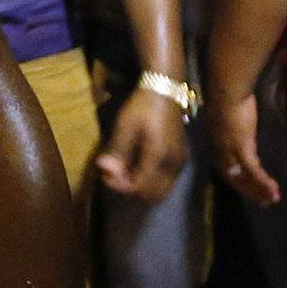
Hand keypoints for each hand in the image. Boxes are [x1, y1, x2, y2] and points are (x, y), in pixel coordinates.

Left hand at [96, 85, 188, 202]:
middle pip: (153, 195)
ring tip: (123, 171)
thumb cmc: (143, 107)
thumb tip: (107, 172)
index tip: (106, 175)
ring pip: (161, 191)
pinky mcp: (180, 160)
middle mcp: (174, 164)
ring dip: (141, 188)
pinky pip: (166, 182)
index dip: (121, 187)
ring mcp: (180, 163)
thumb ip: (118, 152)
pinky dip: (150, 182)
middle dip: (131, 190)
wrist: (165, 92)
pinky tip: (136, 168)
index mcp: (159, 155)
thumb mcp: (125, 126)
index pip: (141, 186)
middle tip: (114, 175)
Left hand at [206, 91, 279, 204]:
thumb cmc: (230, 94)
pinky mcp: (241, 146)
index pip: (226, 167)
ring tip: (273, 199)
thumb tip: (243, 125)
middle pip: (232, 177)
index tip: (250, 188)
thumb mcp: (230, 112)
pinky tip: (273, 190)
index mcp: (216, 141)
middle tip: (263, 201)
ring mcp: (229, 148)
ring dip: (258, 189)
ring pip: (243, 176)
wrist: (227, 86)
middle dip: (248, 190)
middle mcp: (219, 148)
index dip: (238, 179)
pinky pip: (252, 170)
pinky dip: (262, 182)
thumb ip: (234, 123)